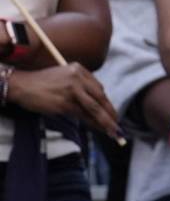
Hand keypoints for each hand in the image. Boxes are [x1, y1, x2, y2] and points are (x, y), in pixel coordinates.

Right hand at [5, 63, 121, 140]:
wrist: (21, 86)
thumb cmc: (42, 84)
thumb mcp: (64, 78)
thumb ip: (80, 87)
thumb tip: (96, 106)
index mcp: (79, 69)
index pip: (98, 88)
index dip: (106, 103)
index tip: (112, 112)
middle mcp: (78, 77)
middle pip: (100, 97)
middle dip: (110, 112)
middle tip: (117, 124)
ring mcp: (72, 90)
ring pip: (94, 108)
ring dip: (106, 121)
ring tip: (113, 131)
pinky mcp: (65, 102)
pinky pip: (83, 115)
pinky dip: (93, 123)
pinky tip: (99, 129)